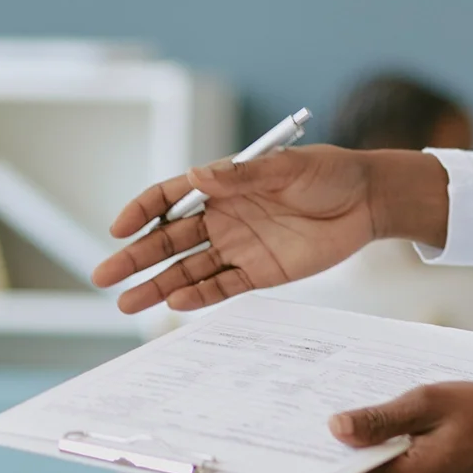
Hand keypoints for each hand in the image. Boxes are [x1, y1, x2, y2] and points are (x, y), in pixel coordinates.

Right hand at [93, 146, 448, 312]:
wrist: (368, 201)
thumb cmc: (327, 173)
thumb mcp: (287, 167)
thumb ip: (244, 175)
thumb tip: (200, 175)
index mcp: (223, 184)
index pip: (169, 197)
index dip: (142, 212)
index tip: (118, 229)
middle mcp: (223, 217)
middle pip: (168, 240)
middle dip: (135, 258)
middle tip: (104, 276)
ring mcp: (239, 247)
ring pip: (187, 269)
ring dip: (157, 284)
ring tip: (126, 302)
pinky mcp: (261, 273)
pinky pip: (222, 287)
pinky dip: (197, 297)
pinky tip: (174, 304)